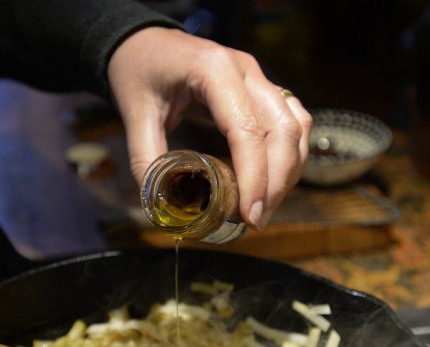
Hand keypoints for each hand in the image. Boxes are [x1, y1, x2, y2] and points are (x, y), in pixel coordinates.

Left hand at [108, 27, 311, 229]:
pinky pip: (292, 120)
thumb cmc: (138, 72)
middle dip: (276, 182)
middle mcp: (246, 70)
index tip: (249, 215)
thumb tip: (163, 207)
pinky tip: (274, 181)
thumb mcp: (135, 115)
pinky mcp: (262, 88)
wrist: (143, 43)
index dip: (254, 177)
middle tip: (256, 220)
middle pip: (281, 130)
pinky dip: (290, 154)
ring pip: (295, 126)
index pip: (247, 129)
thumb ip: (147, 160)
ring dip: (288, 171)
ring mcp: (258, 77)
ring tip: (265, 208)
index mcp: (213, 70)